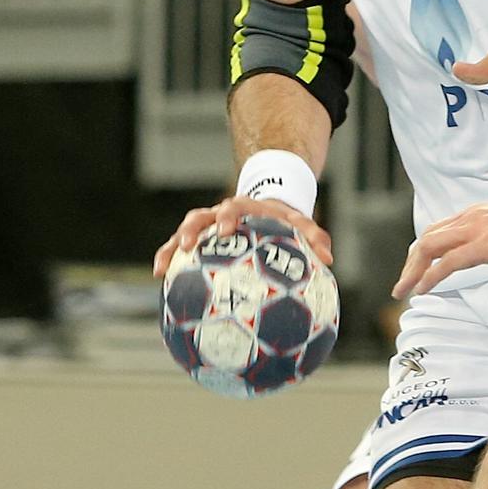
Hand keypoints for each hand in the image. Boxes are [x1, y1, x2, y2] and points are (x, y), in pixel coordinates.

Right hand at [152, 195, 331, 277]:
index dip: (227, 216)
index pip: (234, 207)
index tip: (225, 229)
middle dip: (193, 229)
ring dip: (172, 247)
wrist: (265, 212)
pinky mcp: (196, 240)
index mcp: (244, 208)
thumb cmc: (284, 223)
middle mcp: (219, 215)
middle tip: (189, 244)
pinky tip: (159, 281)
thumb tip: (328, 258)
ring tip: (162, 267)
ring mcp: (205, 227)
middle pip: (200, 216)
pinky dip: (167, 260)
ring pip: (183, 232)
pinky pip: (177, 249)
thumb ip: (315, 237)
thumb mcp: (300, 225)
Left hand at [392, 192, 487, 297]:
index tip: (416, 271)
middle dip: (410, 263)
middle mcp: (470, 218)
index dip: (423, 252)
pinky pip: (447, 262)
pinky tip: (423, 290)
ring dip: (412, 271)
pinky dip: (430, 276)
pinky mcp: (484, 245)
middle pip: (427, 239)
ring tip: (403, 291)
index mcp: (477, 214)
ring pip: (429, 247)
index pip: (439, 230)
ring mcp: (476, 230)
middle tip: (402, 286)